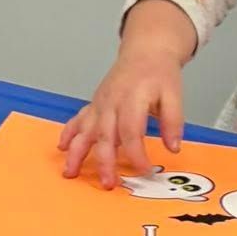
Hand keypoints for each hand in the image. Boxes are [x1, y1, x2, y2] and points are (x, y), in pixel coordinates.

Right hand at [60, 0, 193, 187]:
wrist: (146, 52)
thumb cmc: (159, 74)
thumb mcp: (174, 94)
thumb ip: (173, 121)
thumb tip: (173, 147)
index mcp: (132, 99)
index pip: (131, 132)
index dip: (136, 153)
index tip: (144, 170)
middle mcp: (111, 102)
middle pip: (104, 135)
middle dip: (104, 161)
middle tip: (108, 183)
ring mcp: (100, 104)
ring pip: (84, 130)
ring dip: (76, 152)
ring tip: (70, 172)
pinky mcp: (95, 104)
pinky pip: (77, 119)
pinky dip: (68, 133)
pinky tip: (62, 147)